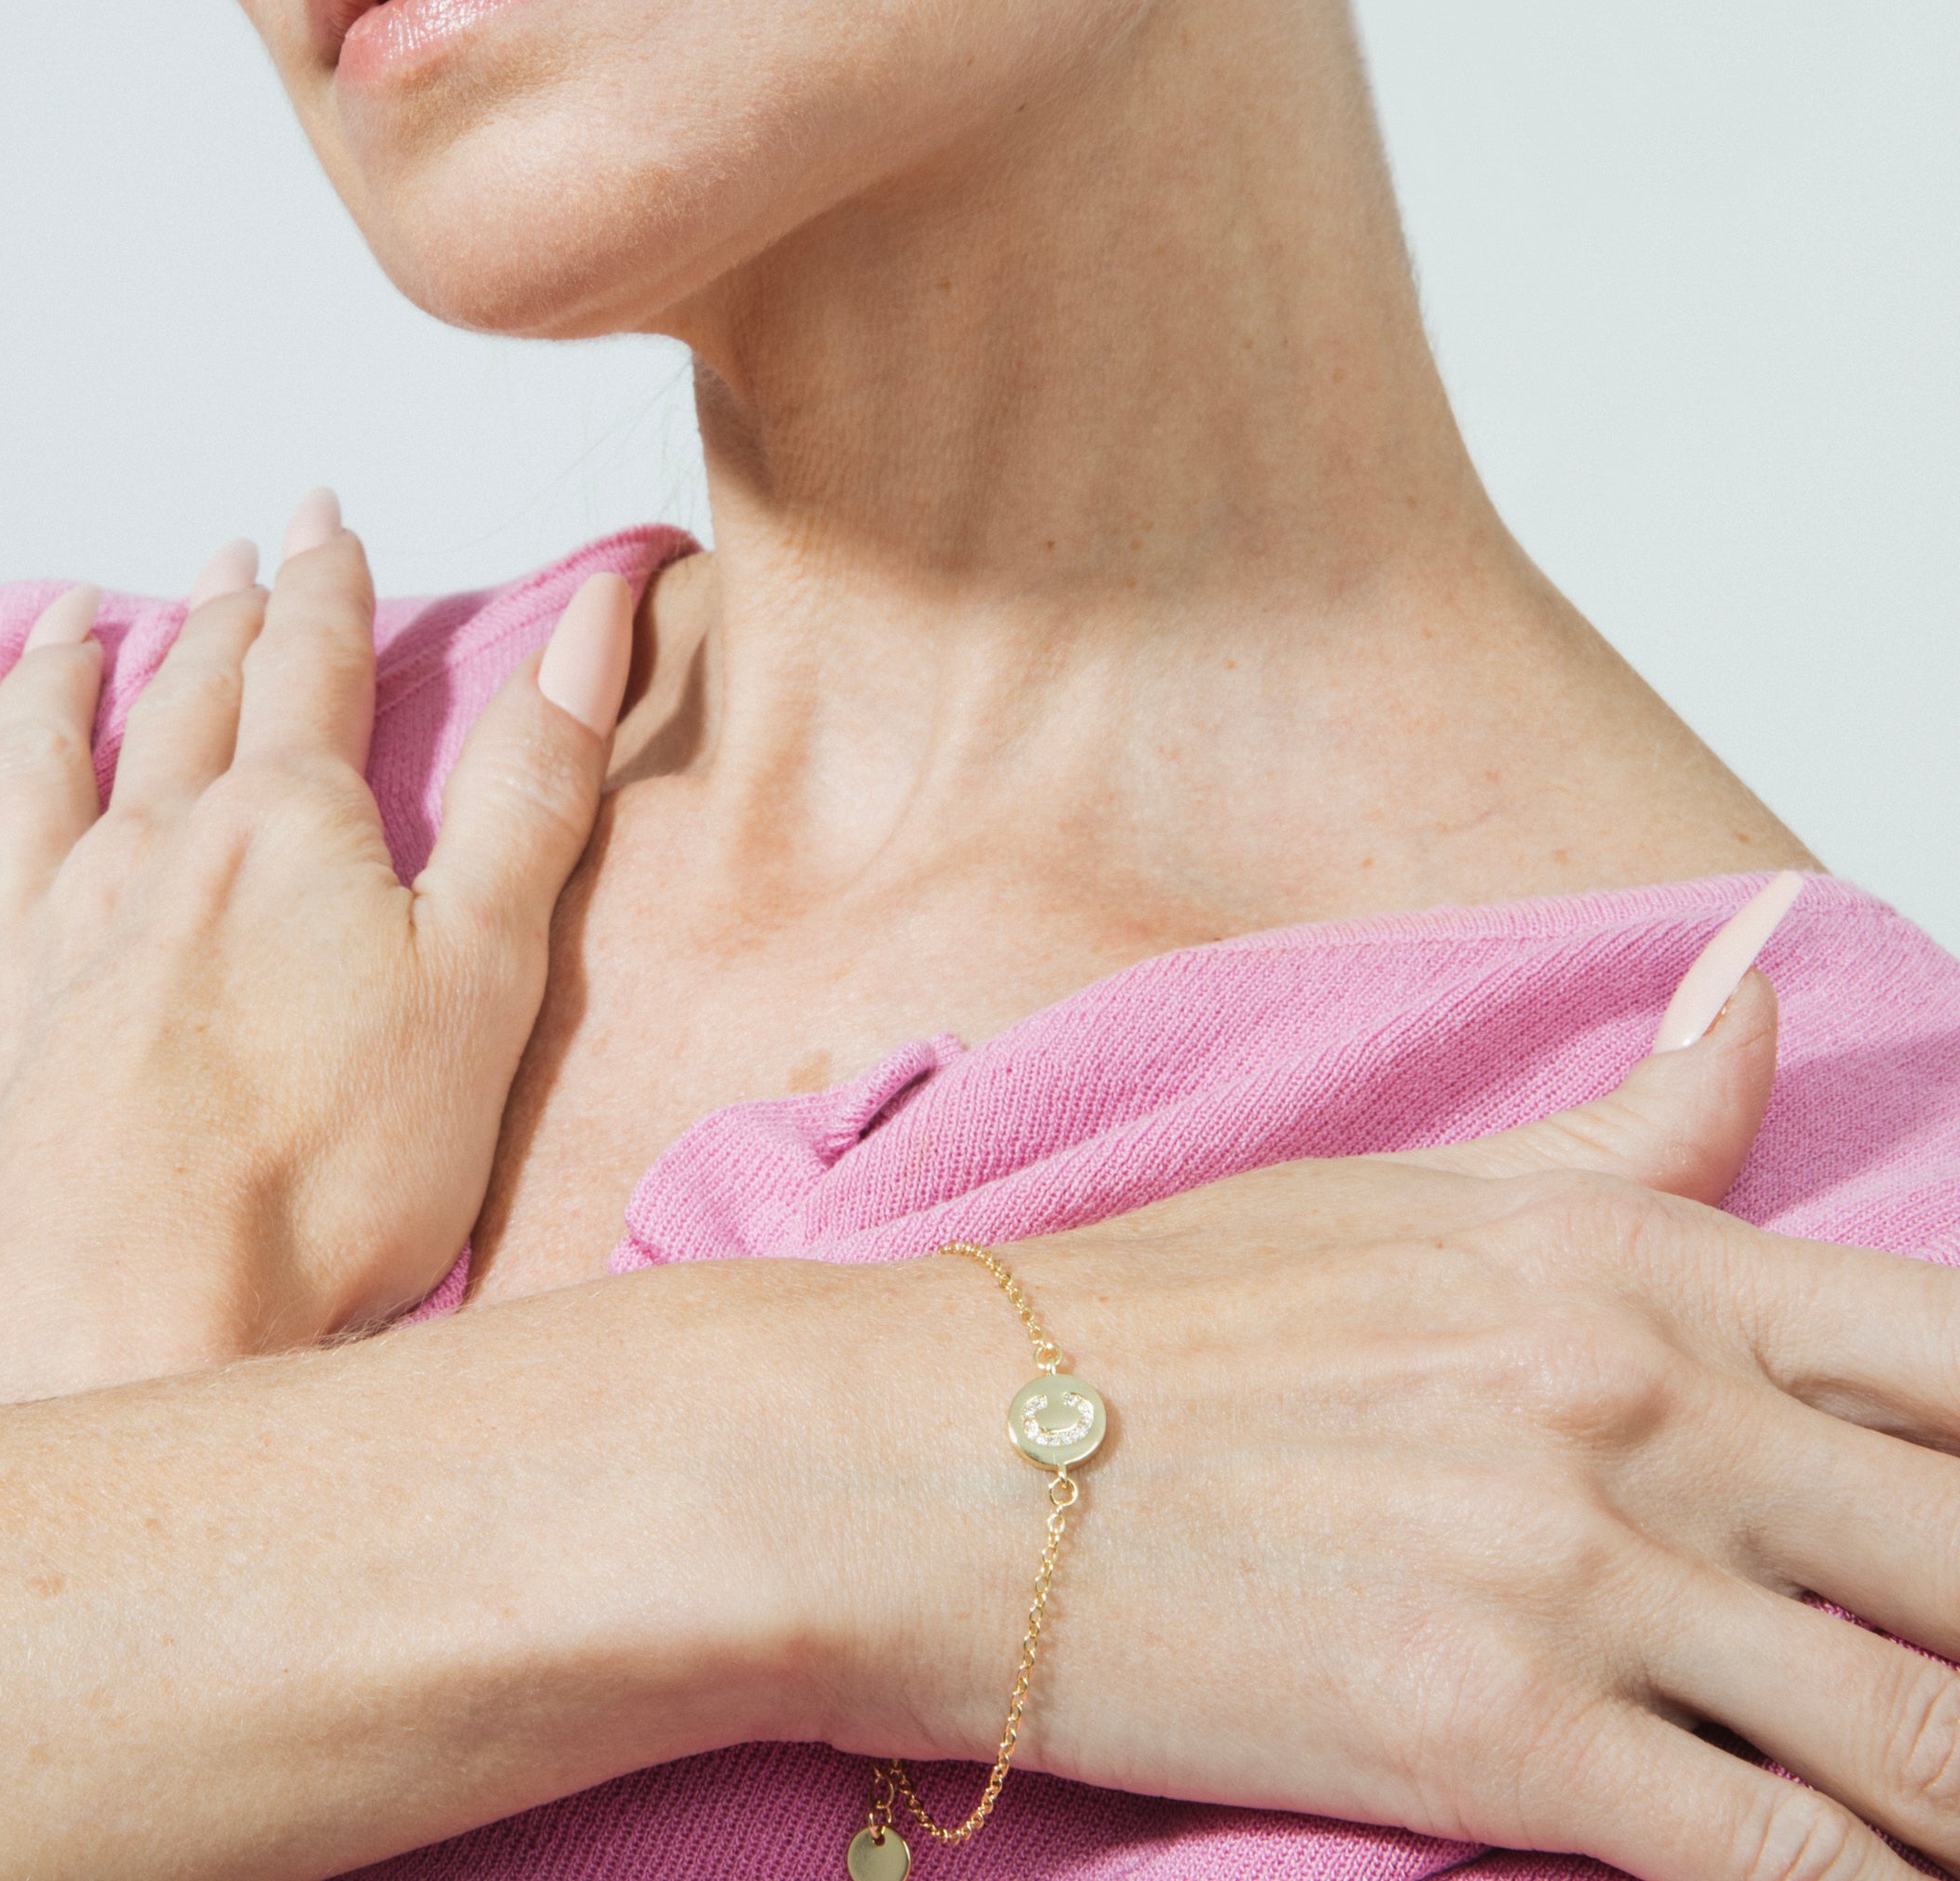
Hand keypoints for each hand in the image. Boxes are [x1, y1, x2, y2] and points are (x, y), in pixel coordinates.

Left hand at [0, 495, 636, 1413]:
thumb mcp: (484, 972)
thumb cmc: (325, 1181)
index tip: (327, 522)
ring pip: (34, 756)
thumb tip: (593, 615)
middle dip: (219, 618)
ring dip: (57, 671)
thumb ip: (535, 786)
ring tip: (71, 615)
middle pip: (184, 700)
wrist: (123, 1336)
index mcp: (282, 832)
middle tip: (234, 556)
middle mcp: (144, 851)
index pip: (314, 667)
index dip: (328, 586)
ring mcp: (27, 934)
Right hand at [810, 917, 1959, 1879]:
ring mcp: (1573, 1569)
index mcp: (1625, 1259)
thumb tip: (1767, 997)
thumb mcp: (1408, 1191)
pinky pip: (1781, 1863)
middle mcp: (1632, 1397)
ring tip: (1934, 1810)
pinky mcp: (1498, 1737)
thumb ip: (1630, 1129)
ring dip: (1955, 1798)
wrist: (933, 1446)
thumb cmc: (1155, 1318)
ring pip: (1926, 1739)